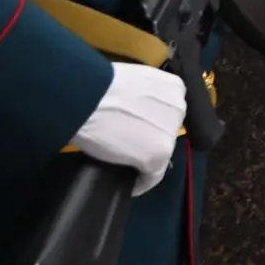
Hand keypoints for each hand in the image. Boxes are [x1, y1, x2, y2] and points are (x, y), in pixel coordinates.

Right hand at [69, 63, 185, 194]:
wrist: (85, 97)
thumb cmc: (99, 84)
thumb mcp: (133, 80)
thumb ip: (143, 95)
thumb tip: (135, 109)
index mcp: (174, 87)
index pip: (168, 111)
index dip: (154, 122)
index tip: (140, 129)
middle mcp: (179, 109)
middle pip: (166, 130)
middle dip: (151, 136)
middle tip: (129, 142)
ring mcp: (170, 133)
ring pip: (161, 151)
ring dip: (146, 157)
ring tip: (127, 162)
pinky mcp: (158, 155)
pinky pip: (153, 176)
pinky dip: (142, 182)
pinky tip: (132, 185)